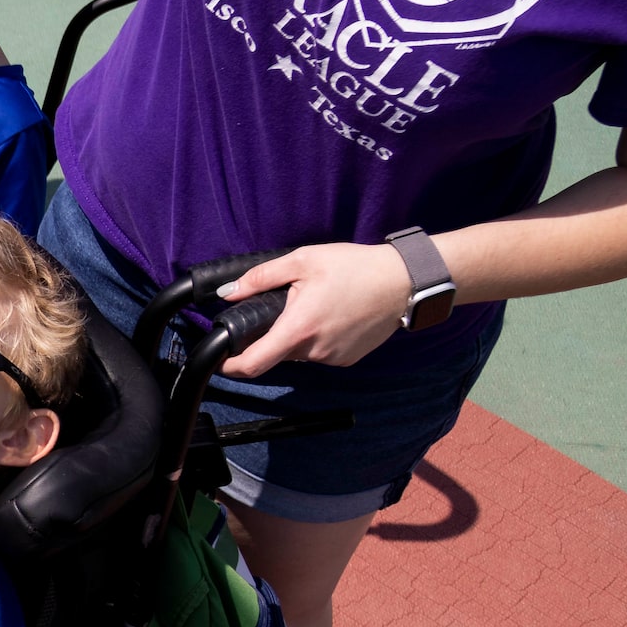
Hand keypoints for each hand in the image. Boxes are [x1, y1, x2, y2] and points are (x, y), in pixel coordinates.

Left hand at [216, 242, 412, 376]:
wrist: (405, 281)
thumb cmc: (356, 267)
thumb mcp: (303, 260)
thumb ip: (261, 277)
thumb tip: (229, 292)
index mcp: (298, 329)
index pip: (253, 364)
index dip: (231, 366)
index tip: (220, 360)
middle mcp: (314, 351)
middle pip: (275, 354)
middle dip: (270, 336)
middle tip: (282, 308)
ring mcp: (333, 358)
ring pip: (298, 353)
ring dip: (296, 335)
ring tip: (314, 306)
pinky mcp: (347, 359)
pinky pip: (319, 353)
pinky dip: (316, 339)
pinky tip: (331, 316)